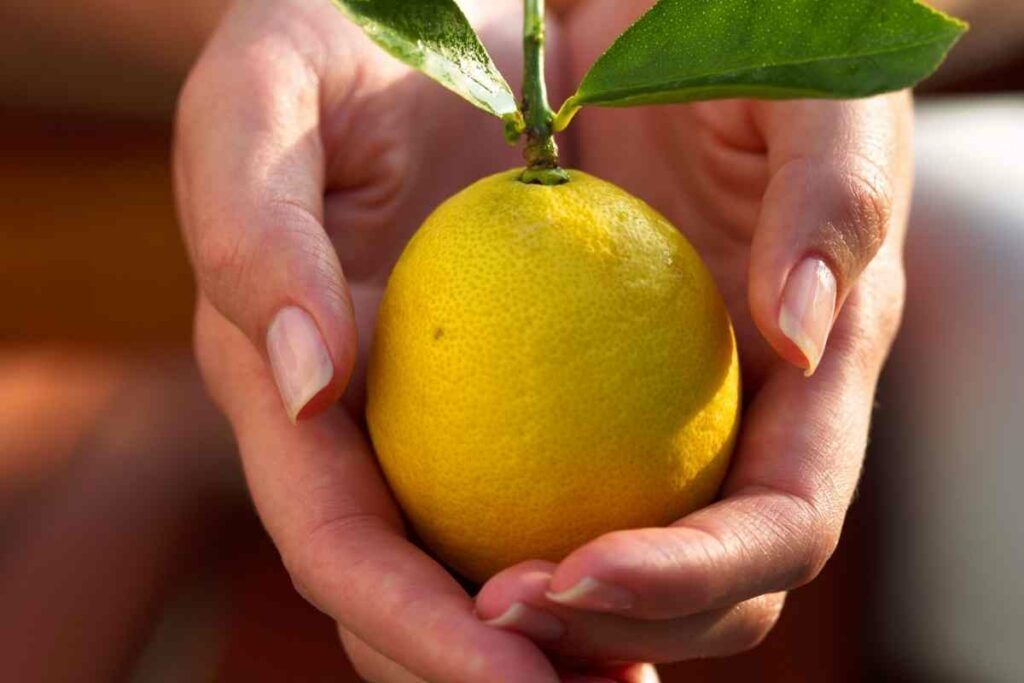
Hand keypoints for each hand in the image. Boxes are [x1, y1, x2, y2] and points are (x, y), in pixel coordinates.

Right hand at [174, 0, 585, 679]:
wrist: (449, 16)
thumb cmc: (339, 35)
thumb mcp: (267, 89)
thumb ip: (251, 223)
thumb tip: (314, 379)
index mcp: (291, 374)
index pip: (336, 539)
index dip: (409, 626)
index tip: (508, 669)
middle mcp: (368, 420)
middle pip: (417, 594)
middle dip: (494, 671)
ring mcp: (452, 412)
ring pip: (497, 570)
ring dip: (570, 639)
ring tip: (631, 671)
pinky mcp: (536, 386)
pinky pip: (574, 491)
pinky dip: (622, 554)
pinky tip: (670, 577)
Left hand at [475, 0, 909, 667]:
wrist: (637, 40)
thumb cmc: (732, 44)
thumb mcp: (806, 87)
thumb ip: (833, 189)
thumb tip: (803, 340)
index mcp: (812, 370)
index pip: (782, 521)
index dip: (700, 577)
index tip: (585, 573)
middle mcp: (736, 423)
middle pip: (704, 596)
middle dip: (612, 631)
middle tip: (500, 614)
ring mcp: (651, 427)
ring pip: (612, 581)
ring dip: (539, 627)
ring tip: (461, 613)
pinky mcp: (559, 406)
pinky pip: (523, 503)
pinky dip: (483, 555)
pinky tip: (428, 560)